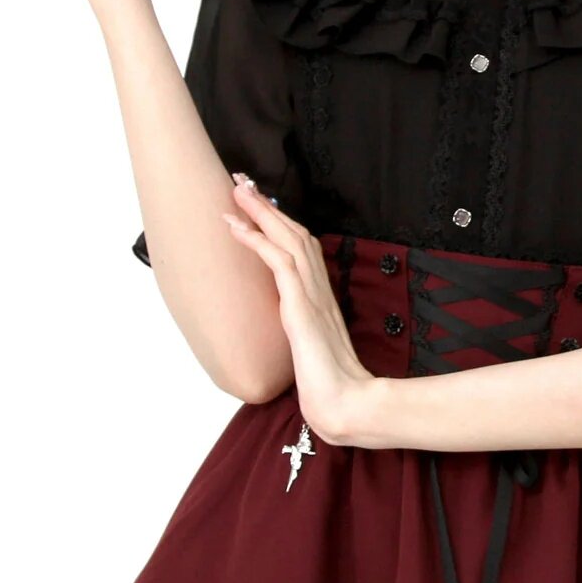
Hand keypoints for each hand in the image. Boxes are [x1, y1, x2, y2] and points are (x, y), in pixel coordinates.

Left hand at [223, 178, 374, 442]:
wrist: (344, 402)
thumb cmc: (331, 385)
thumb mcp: (314, 351)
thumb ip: (306, 334)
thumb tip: (293, 336)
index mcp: (321, 297)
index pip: (302, 247)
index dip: (281, 222)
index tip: (261, 203)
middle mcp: (319, 288)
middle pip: (294, 232)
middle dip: (267, 204)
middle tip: (243, 179)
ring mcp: (311, 295)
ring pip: (286, 239)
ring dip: (259, 211)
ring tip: (237, 189)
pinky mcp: (301, 305)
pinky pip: (277, 261)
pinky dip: (256, 239)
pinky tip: (237, 226)